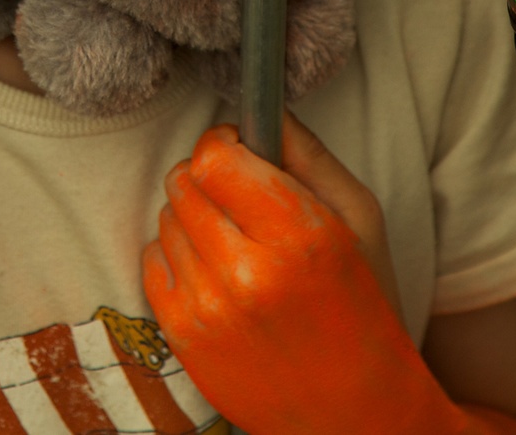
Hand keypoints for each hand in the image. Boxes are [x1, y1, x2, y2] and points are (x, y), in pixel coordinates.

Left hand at [143, 120, 472, 434]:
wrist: (354, 413)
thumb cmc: (364, 307)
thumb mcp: (361, 221)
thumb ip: (308, 156)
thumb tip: (261, 111)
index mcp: (297, 236)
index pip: (215, 155)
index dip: (226, 143)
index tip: (241, 151)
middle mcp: (245, 273)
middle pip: (183, 179)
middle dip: (209, 178)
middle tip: (242, 200)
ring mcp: (206, 309)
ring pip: (165, 216)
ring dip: (195, 219)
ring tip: (237, 245)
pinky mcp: (180, 337)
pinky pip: (151, 259)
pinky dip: (179, 257)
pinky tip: (217, 275)